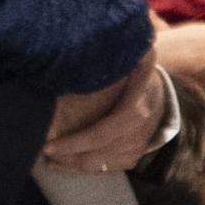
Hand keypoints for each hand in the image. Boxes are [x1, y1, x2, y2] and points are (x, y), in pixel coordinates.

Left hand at [42, 59, 166, 173]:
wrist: (161, 94)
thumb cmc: (138, 73)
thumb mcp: (136, 58)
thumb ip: (124, 51)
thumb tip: (113, 35)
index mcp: (136, 109)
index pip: (101, 133)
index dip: (74, 142)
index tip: (49, 145)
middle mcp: (137, 133)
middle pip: (96, 153)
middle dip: (67, 156)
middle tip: (43, 154)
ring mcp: (137, 148)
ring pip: (99, 165)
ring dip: (72, 165)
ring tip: (49, 161)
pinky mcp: (133, 157)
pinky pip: (107, 169)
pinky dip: (85, 169)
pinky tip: (66, 165)